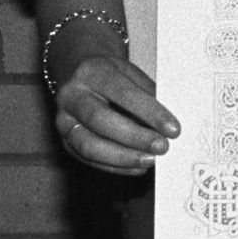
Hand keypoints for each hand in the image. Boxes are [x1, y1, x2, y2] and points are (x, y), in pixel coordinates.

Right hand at [53, 55, 178, 175]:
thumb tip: (169, 124)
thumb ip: (148, 95)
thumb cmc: (112, 75)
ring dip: (124, 157)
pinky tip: (138, 166)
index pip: (123, 93)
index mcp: (92, 72)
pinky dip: (116, 166)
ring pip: (89, 145)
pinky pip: (88, 159)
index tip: (173, 129)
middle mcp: (71, 96)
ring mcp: (64, 120)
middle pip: (100, 120)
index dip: (149, 112)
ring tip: (150, 160)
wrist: (79, 75)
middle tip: (162, 147)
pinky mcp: (65, 141)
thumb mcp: (131, 74)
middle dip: (135, 137)